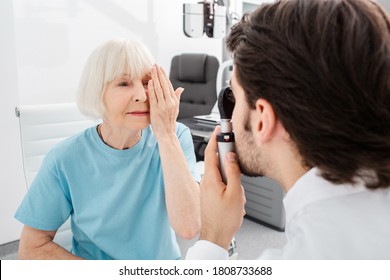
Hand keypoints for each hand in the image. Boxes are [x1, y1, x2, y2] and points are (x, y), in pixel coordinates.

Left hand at [148, 65, 183, 139]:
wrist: (167, 134)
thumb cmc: (169, 122)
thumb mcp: (176, 109)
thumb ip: (177, 97)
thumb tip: (181, 88)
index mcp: (175, 101)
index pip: (169, 85)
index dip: (164, 76)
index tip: (161, 68)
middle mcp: (170, 102)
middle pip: (164, 85)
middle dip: (159, 74)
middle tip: (155, 65)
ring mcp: (163, 106)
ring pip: (159, 89)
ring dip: (155, 78)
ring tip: (152, 70)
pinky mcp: (156, 110)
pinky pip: (154, 97)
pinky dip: (152, 89)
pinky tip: (149, 82)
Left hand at [199, 126, 245, 249]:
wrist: (216, 236)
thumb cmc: (224, 219)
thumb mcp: (235, 193)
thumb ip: (233, 172)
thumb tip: (230, 156)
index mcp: (210, 178)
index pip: (210, 152)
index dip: (215, 138)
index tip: (219, 129)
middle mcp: (206, 182)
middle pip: (219, 164)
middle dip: (232, 170)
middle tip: (239, 183)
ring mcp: (207, 189)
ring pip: (223, 177)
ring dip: (233, 184)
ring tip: (237, 199)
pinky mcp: (210, 195)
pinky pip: (222, 186)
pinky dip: (230, 190)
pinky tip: (235, 202)